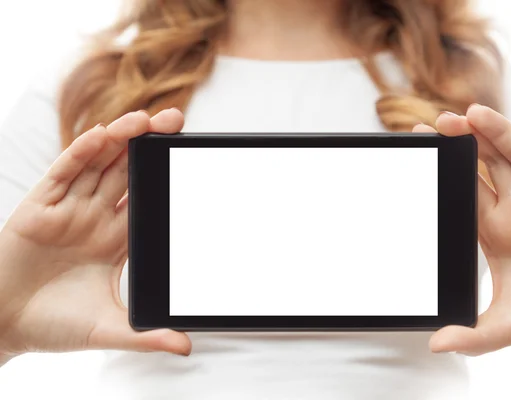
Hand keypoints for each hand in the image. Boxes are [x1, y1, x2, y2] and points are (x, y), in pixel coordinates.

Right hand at [0, 109, 190, 363]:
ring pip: (97, 166)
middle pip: (126, 173)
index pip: (146, 200)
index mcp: (114, 240)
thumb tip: (187, 347)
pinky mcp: (39, 208)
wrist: (0, 326)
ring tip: (145, 120)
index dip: (165, 178)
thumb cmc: (51, 325)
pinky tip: (100, 138)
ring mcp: (67, 210)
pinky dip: (79, 154)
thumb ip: (146, 335)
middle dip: (148, 147)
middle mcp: (94, 219)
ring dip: (119, 141)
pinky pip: (62, 175)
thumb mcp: (108, 329)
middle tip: (175, 121)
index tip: (189, 159)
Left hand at [414, 104, 510, 354]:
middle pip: (486, 166)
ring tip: (472, 113)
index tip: (422, 150)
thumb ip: (475, 336)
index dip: (445, 171)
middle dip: (466, 143)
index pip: (463, 191)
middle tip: (440, 123)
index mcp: (495, 231)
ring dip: (498, 134)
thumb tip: (436, 345)